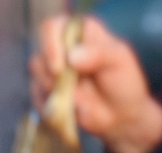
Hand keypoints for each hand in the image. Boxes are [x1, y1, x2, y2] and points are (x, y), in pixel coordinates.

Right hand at [29, 15, 161, 152]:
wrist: (122, 116)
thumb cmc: (124, 83)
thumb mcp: (119, 61)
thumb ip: (99, 53)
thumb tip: (71, 58)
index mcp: (80, 32)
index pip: (53, 27)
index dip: (50, 45)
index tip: (59, 68)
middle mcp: (63, 47)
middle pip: (40, 52)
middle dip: (50, 74)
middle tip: (66, 88)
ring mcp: (54, 69)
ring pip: (36, 73)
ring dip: (51, 89)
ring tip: (74, 99)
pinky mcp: (48, 90)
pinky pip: (36, 94)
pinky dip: (48, 104)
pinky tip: (66, 109)